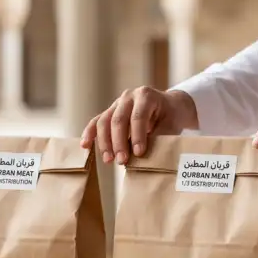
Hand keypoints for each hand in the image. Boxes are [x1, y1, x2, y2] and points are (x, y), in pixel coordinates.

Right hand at [81, 87, 198, 163]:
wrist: (169, 106)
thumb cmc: (171, 116)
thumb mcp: (172, 125)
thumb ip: (160, 137)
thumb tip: (148, 156)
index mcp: (146, 95)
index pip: (138, 116)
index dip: (138, 136)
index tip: (139, 153)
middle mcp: (129, 97)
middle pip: (118, 119)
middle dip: (119, 142)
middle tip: (122, 161)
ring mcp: (117, 103)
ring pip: (104, 121)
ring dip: (104, 142)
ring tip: (108, 160)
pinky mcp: (110, 112)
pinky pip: (97, 122)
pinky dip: (90, 133)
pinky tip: (85, 146)